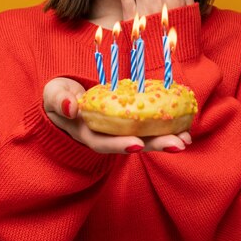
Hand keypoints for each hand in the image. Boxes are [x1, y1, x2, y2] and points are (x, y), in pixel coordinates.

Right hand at [43, 77, 190, 153]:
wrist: (65, 100)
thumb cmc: (60, 96)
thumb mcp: (53, 95)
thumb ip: (60, 100)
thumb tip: (71, 107)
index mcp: (85, 132)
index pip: (103, 142)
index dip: (119, 144)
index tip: (137, 144)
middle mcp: (106, 136)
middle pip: (131, 144)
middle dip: (155, 145)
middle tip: (177, 144)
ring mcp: (119, 131)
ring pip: (144, 138)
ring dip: (166, 140)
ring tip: (186, 139)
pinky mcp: (130, 122)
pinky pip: (149, 127)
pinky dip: (166, 127)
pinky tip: (184, 128)